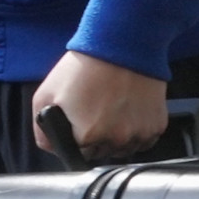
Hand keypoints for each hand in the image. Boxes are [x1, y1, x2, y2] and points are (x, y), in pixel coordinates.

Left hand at [30, 50, 168, 163]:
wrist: (122, 44)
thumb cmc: (84, 66)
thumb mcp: (46, 95)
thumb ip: (42, 129)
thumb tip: (50, 146)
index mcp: (88, 136)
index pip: (78, 154)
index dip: (76, 138)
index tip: (80, 121)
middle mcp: (116, 139)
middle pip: (102, 152)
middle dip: (97, 137)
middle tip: (96, 110)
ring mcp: (139, 134)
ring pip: (124, 149)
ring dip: (118, 136)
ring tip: (113, 108)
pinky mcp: (157, 126)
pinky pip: (144, 140)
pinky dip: (137, 130)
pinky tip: (128, 110)